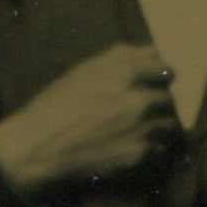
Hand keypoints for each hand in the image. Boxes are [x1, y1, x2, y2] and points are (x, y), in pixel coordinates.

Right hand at [0, 43, 178, 192]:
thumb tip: (152, 53)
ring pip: (168, 124)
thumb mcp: (85, 71)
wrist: (38, 146)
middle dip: (156, 104)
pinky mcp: (141, 153)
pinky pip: (159, 148)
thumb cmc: (56, 105)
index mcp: (126, 72)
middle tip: (139, 112)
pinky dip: (149, 148)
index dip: (159, 77)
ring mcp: (143, 127)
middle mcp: (140, 98)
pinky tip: (129, 146)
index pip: (165, 69)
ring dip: (156, 126)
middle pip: (167, 98)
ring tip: (136, 131)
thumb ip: (121, 59)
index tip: (154, 84)